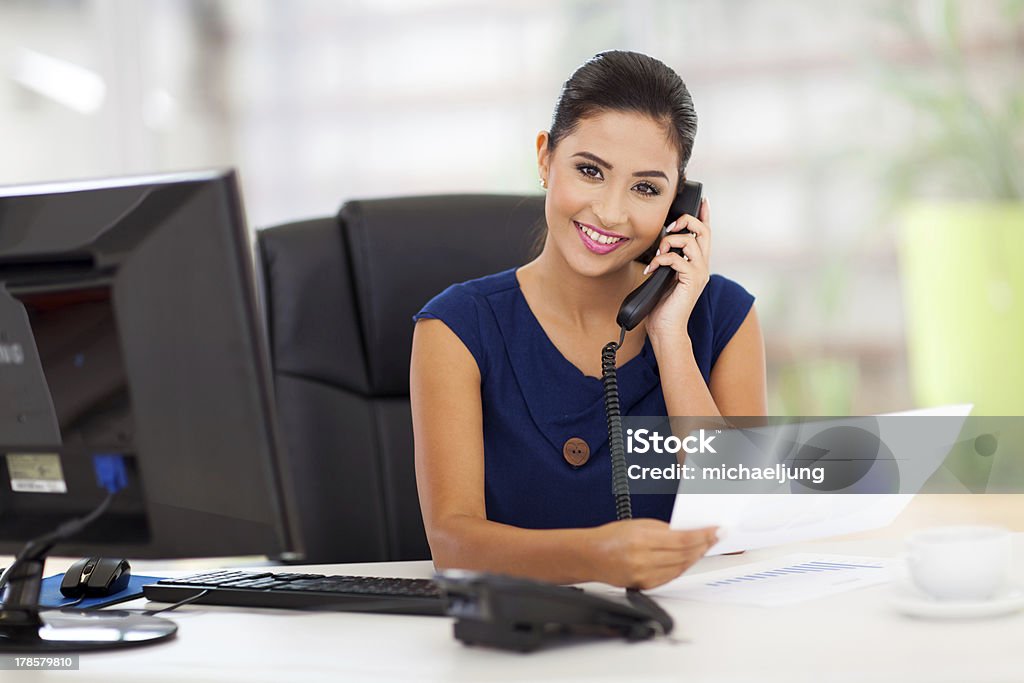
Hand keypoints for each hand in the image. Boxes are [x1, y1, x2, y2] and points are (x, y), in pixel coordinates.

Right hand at [588, 518, 717, 588]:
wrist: (591, 557)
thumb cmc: (610, 538)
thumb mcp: (638, 524)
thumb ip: (663, 529)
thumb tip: (688, 532)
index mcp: (642, 539)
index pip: (682, 539)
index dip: (703, 535)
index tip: (716, 530)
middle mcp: (644, 559)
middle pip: (685, 554)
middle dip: (704, 544)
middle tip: (716, 537)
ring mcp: (645, 575)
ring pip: (681, 567)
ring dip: (696, 556)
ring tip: (705, 546)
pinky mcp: (646, 586)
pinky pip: (672, 576)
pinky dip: (684, 566)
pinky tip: (689, 559)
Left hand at [642, 197, 711, 343]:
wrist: (665, 330)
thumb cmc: (662, 306)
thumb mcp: (664, 277)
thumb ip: (667, 260)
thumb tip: (659, 245)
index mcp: (697, 264)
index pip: (705, 234)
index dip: (705, 215)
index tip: (703, 200)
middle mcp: (702, 267)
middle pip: (703, 231)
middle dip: (685, 221)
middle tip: (668, 228)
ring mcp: (699, 274)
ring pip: (690, 241)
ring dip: (668, 242)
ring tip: (657, 254)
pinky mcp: (691, 281)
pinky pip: (677, 259)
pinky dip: (661, 260)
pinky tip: (651, 270)